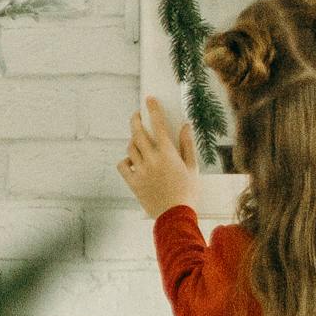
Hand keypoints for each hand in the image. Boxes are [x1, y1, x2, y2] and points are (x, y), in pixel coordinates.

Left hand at [116, 98, 197, 217]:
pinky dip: (125, 161)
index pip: (159, 125)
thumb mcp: (192, 168)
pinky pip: (122, 165)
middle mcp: (152, 159)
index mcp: (168, 153)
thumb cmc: (188, 192)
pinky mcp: (133, 182)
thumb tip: (185, 126)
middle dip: (136, 120)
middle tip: (136, 115)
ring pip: (130, 148)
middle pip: (138, 133)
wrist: (175, 216)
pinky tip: (132, 161)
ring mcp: (140, 171)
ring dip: (133, 141)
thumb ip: (187, 145)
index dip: (153, 110)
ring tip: (138, 140)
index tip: (149, 100)